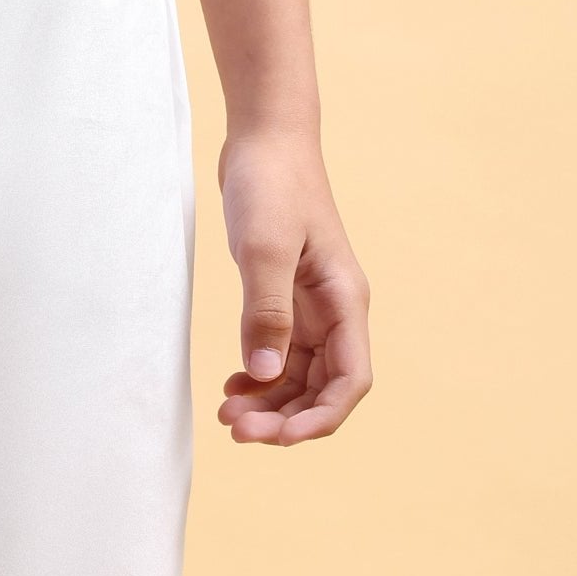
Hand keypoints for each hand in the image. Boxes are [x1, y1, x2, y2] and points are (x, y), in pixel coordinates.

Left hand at [216, 131, 371, 444]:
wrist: (264, 139)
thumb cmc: (272, 183)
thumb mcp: (265, 249)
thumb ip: (266, 313)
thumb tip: (267, 374)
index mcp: (345, 302)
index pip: (350, 381)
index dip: (319, 418)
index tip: (277, 436)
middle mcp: (335, 312)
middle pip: (323, 390)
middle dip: (284, 418)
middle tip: (235, 430)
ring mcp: (312, 309)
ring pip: (300, 379)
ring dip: (269, 404)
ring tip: (226, 413)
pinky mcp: (287, 302)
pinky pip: (281, 358)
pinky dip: (259, 380)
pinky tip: (232, 387)